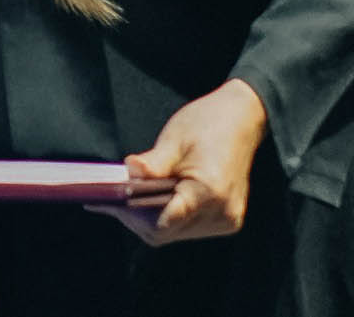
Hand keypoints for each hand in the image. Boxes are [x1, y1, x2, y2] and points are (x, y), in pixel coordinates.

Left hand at [92, 79, 267, 244]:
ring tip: (132, 194)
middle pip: (166, 232)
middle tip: (114, 196)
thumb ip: (152, 163)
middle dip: (137, 217)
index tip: (110, 200)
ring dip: (151, 217)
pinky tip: (154, 197)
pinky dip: (168, 215)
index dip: (132, 215)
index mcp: (209, 192)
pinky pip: (188, 227)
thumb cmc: (208, 123)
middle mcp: (222, 213)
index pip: (162, 223)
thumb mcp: (174, 138)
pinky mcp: (227, 220)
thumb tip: (127, 174)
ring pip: (175, 233)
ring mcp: (227, 220)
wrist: (242, 119)